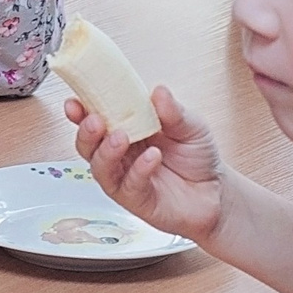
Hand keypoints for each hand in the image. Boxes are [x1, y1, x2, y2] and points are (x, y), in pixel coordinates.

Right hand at [66, 86, 225, 244]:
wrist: (216, 192)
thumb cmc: (197, 157)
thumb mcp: (190, 125)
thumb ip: (173, 111)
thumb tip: (158, 92)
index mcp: (127, 130)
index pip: (96, 118)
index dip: (81, 111)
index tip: (75, 101)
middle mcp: (121, 156)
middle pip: (88, 146)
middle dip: (86, 132)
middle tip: (95, 120)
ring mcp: (126, 179)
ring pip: (101, 168)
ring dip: (106, 152)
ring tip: (121, 137)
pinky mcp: (137, 201)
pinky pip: (129, 186)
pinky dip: (138, 169)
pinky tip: (152, 157)